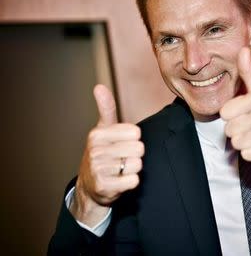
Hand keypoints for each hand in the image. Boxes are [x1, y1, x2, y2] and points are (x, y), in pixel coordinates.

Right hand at [70, 85, 143, 225]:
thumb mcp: (103, 130)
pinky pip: (134, 180)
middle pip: (139, 149)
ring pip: (137, 165)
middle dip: (134, 155)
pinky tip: (120, 181)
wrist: (90, 186)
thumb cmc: (101, 153)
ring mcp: (99, 169)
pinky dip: (131, 182)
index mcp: (97, 134)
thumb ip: (106, 108)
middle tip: (121, 159)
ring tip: (119, 170)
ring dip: (132, 169)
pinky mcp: (105, 187)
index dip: (133, 139)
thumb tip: (99, 86)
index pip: (136, 132)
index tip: (121, 144)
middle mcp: (96, 150)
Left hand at [220, 48, 250, 175]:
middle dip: (237, 130)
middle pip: (229, 130)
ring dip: (244, 142)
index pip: (225, 113)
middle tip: (250, 126)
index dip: (232, 115)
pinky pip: (247, 155)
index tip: (243, 114)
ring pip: (237, 143)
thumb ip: (248, 71)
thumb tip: (242, 49)